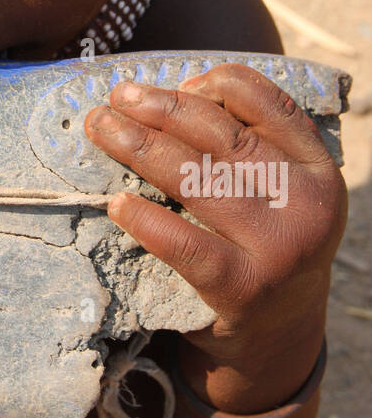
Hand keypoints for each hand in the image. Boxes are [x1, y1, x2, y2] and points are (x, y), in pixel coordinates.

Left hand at [84, 63, 346, 410]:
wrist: (278, 334)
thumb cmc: (261, 241)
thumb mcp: (277, 188)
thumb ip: (246, 142)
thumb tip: (168, 95)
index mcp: (316, 167)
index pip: (266, 101)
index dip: (214, 83)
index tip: (174, 83)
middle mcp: (305, 203)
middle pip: (220, 135)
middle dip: (160, 108)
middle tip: (116, 97)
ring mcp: (277, 247)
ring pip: (196, 178)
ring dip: (138, 146)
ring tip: (101, 129)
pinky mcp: (243, 287)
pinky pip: (184, 243)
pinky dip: (145, 219)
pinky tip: (116, 203)